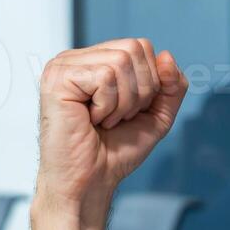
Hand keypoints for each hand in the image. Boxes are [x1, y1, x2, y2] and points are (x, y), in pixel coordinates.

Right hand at [35, 38, 187, 217]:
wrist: (90, 183)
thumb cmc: (114, 153)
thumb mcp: (157, 116)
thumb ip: (171, 86)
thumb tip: (167, 56)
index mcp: (96, 61)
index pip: (141, 46)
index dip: (150, 82)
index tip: (130, 112)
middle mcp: (77, 58)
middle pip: (135, 48)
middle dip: (140, 91)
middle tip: (117, 118)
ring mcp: (64, 66)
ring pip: (121, 62)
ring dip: (122, 102)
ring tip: (103, 121)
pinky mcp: (58, 78)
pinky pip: (105, 77)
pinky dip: (107, 105)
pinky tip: (90, 120)